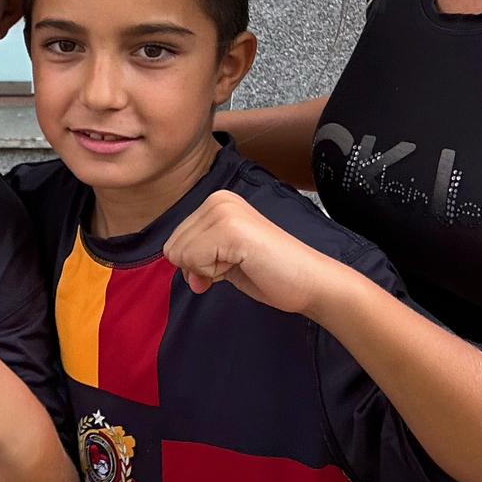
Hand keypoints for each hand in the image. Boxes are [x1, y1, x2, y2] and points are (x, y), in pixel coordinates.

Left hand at [164, 190, 342, 316]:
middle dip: (200, 267)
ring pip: (181, 255)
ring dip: (208, 270)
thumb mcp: (221, 257)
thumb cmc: (270, 271)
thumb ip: (195, 255)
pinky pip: (194, 261)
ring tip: (241, 262)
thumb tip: (173, 260)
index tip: (229, 262)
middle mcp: (217, 200)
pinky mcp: (230, 228)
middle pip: (172, 248)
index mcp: (215, 202)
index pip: (173, 242)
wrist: (309, 281)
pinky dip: (214, 273)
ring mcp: (223, 211)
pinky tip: (243, 264)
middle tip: (236, 264)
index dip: (196, 264)